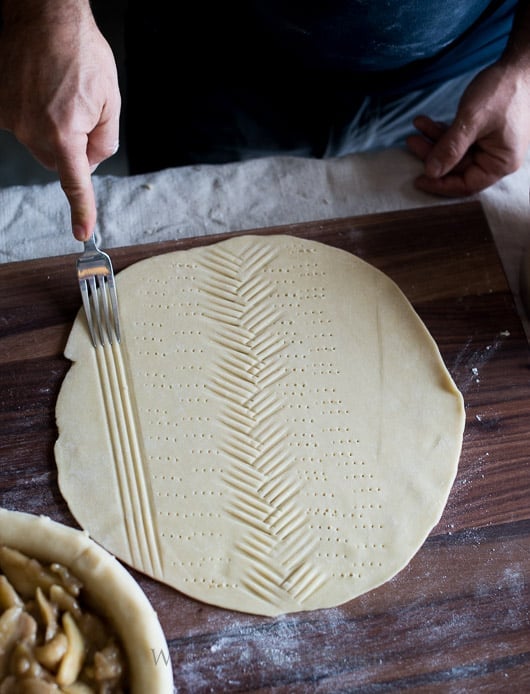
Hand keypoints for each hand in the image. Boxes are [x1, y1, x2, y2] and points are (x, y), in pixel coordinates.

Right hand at [0, 1, 120, 240]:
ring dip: (55, 130)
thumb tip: (91, 163)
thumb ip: (105, 141)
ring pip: (40, 144)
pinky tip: (44, 92)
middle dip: (74, 148)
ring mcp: (11, 118)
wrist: (45, 16)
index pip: (75, 182)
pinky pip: (24, 126)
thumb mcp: (111, 101)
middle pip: (59, 161)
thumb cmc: (81, 53)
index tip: (82, 233)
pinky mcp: (0, 107)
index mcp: (64, 132)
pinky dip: (36, 116)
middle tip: (84, 115)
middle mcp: (32, 130)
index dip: (81, 210)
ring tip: (62, 94)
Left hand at [407, 61, 529, 195]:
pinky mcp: (483, 134)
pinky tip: (425, 122)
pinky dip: (442, 132)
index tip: (418, 179)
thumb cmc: (503, 90)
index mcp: (500, 163)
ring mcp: (489, 146)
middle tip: (411, 141)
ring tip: (415, 129)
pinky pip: (458, 140)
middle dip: (432, 155)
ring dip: (434, 141)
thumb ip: (450, 148)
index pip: (466, 184)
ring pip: (454, 153)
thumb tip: (430, 172)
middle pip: (457, 168)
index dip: (440, 184)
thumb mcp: (472, 120)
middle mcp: (495, 159)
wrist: (520, 63)